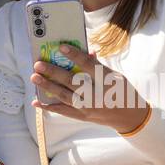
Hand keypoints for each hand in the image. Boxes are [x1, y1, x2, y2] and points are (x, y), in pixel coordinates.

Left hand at [31, 44, 149, 133]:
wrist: (129, 117)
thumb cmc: (122, 91)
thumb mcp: (114, 75)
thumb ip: (97, 65)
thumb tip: (84, 52)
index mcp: (107, 81)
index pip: (89, 66)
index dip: (74, 55)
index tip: (61, 47)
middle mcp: (97, 95)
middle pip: (72, 81)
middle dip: (53, 72)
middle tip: (38, 64)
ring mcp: (89, 108)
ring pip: (64, 96)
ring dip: (48, 86)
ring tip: (35, 78)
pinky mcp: (82, 117)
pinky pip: (63, 111)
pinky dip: (49, 107)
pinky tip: (36, 101)